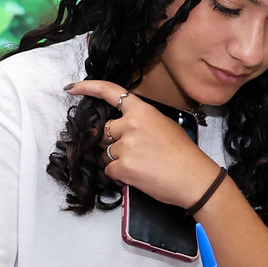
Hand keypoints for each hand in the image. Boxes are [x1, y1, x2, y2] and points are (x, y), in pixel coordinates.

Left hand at [66, 80, 220, 207]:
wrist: (194, 178)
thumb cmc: (184, 154)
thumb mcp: (164, 125)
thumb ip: (140, 122)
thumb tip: (121, 129)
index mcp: (143, 111)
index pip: (111, 92)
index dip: (89, 88)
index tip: (73, 89)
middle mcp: (131, 125)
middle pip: (105, 132)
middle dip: (113, 143)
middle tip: (136, 153)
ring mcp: (126, 146)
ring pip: (106, 154)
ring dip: (118, 161)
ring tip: (142, 166)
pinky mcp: (123, 167)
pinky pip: (109, 171)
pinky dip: (120, 175)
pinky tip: (138, 176)